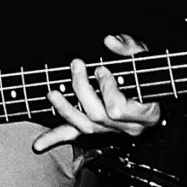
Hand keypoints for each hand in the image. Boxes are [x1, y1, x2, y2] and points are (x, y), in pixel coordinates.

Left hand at [32, 33, 161, 152]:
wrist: (149, 89)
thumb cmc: (147, 73)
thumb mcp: (145, 56)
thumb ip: (130, 47)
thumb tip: (110, 41)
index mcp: (144, 113)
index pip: (118, 109)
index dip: (106, 89)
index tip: (100, 69)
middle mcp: (127, 127)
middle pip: (98, 116)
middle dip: (83, 89)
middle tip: (76, 65)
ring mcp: (110, 130)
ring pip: (85, 127)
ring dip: (65, 109)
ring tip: (53, 93)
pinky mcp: (95, 129)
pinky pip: (74, 135)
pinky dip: (54, 138)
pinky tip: (38, 145)